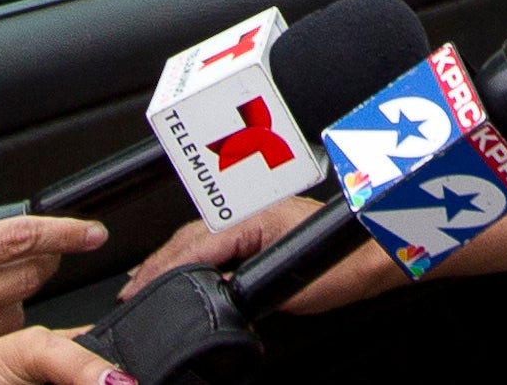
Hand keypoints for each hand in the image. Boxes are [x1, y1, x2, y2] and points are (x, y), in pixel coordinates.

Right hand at [114, 197, 401, 315]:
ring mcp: (254, 217)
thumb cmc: (343, 267)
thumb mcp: (286, 289)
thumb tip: (211, 294)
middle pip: (188, 237)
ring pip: (198, 235)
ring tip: (146, 277)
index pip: (194, 247)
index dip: (162, 270)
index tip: (140, 287)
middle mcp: (248, 213)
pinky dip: (192, 252)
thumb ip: (243, 289)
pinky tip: (184, 265)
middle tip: (131, 288)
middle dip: (156, 263)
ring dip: (170, 257)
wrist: (375, 253)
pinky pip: (215, 237)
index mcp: (250, 221)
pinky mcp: (262, 226)